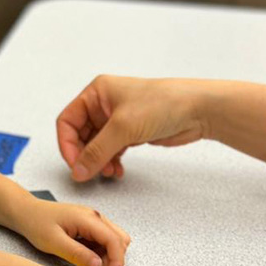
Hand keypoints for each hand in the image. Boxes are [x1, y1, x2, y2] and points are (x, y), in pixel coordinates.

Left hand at [11, 197, 129, 265]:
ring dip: (105, 256)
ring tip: (84, 264)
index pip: (114, 241)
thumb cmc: (36, 223)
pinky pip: (103, 241)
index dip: (117, 262)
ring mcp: (93, 220)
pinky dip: (98, 252)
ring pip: (113, 241)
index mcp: (88, 218)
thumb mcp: (54, 242)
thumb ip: (77, 254)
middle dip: (112, 260)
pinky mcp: (89, 225)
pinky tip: (82, 256)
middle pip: (119, 241)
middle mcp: (95, 216)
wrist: (26, 212)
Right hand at [56, 76, 208, 182]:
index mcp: (96, 92)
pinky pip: (111, 150)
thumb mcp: (123, 127)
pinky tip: (117, 170)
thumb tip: (79, 169)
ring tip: (108, 172)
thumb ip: (97, 151)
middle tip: (89, 172)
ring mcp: (117, 119)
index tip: (75, 164)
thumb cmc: (164, 102)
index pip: (67, 121)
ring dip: (99, 161)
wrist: (198, 110)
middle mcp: (104, 104)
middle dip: (85, 155)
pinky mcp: (130, 132)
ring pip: (96, 145)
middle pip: (80, 135)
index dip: (67, 144)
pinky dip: (111, 162)